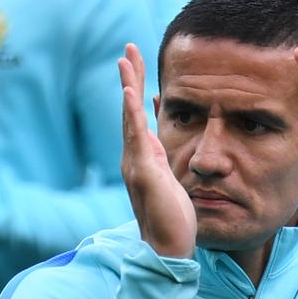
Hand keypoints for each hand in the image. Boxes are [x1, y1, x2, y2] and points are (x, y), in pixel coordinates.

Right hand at [118, 43, 196, 257]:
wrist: (167, 247)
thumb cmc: (172, 218)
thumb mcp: (171, 181)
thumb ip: (163, 161)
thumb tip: (159, 141)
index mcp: (144, 158)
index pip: (138, 118)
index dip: (137, 91)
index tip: (137, 66)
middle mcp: (135, 158)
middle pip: (130, 111)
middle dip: (130, 80)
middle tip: (128, 50)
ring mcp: (136, 165)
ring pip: (130, 119)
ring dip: (128, 87)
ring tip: (125, 60)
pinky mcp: (143, 172)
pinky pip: (136, 137)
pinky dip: (130, 113)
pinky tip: (129, 92)